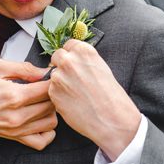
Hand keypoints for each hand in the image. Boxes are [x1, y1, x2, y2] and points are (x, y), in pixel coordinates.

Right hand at [0, 58, 57, 152]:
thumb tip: (42, 72)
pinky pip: (41, 141)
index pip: (48, 88)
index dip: (52, 79)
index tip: (49, 74)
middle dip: (52, 93)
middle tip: (45, 85)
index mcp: (13, 95)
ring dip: (51, 111)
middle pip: (52, 105)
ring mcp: (15, 130)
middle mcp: (17, 116)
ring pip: (51, 123)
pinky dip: (46, 131)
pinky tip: (39, 119)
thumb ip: (22, 68)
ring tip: (42, 101)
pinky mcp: (12, 138)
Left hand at [46, 39, 142, 159]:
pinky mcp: (52, 92)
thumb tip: (73, 60)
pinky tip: (72, 101)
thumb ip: (84, 61)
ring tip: (76, 93)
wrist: (111, 118)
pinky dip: (58, 95)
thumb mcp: (101, 68)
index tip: (75, 63)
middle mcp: (68, 61)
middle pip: (57, 56)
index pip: (69, 45)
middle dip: (61, 65)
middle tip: (72, 78)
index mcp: (83, 51)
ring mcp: (58, 76)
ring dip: (60, 81)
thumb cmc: (111, 96)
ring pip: (53, 74)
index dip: (71, 55)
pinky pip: (51, 90)